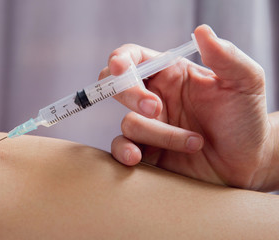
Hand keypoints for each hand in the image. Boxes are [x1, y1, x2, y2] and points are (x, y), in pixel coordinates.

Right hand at [100, 24, 276, 190]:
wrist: (248, 162)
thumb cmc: (246, 120)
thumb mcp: (245, 82)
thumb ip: (226, 56)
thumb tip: (201, 31)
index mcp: (172, 75)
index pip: (135, 58)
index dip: (121, 60)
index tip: (121, 69)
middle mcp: (155, 98)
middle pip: (118, 87)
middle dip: (131, 95)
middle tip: (156, 109)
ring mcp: (150, 126)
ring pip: (130, 123)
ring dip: (162, 134)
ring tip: (195, 143)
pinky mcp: (147, 150)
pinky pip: (121, 147)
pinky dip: (124, 151)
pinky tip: (137, 158)